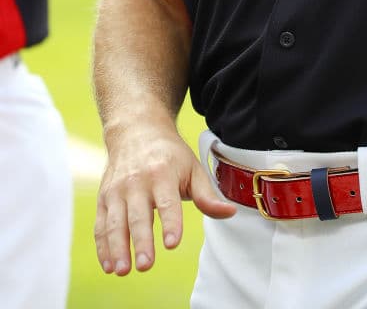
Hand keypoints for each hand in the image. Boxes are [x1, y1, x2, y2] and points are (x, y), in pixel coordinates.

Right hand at [94, 122, 235, 274]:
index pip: (168, 201)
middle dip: (142, 241)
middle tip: (146, 265)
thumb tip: (229, 212)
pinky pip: (101, 225)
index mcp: (162, 173)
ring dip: (117, 248)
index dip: (171, 222)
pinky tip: (109, 266)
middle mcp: (137, 181)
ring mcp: (117, 190)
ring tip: (123, 271)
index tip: (173, 243)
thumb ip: (207, 195)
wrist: (137, 130)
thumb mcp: (192, 168)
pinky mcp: (104, 197)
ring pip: (115, 222)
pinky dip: (103, 247)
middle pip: (139, 215)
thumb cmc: (169, 155)